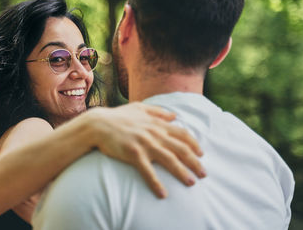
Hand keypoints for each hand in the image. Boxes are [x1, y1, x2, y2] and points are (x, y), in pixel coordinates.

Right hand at [88, 102, 205, 197]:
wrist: (98, 124)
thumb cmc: (118, 116)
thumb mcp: (140, 108)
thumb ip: (158, 111)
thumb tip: (174, 115)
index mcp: (157, 124)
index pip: (183, 134)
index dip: (194, 144)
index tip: (202, 154)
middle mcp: (155, 134)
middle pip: (181, 149)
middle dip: (195, 162)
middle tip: (204, 174)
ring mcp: (145, 144)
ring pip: (169, 160)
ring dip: (182, 173)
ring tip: (191, 183)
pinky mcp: (133, 154)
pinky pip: (148, 171)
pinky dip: (156, 183)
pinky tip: (162, 194)